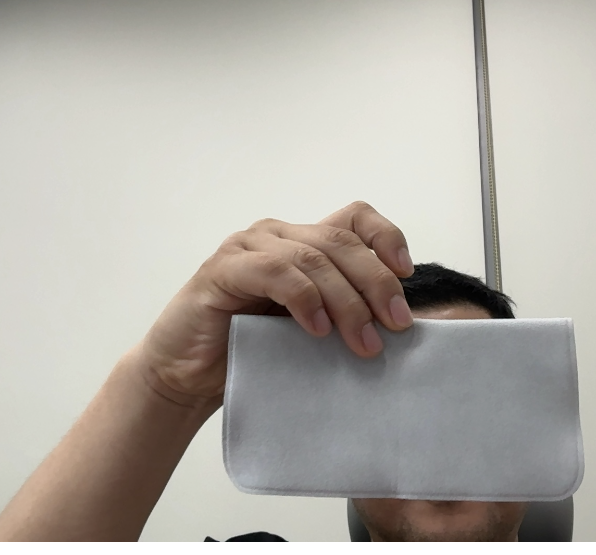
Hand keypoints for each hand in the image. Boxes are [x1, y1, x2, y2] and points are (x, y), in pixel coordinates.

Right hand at [132, 201, 415, 408]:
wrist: (188, 376)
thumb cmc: (253, 352)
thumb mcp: (312, 329)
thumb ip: (345, 313)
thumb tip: (402, 323)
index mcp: (304, 242)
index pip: (355, 217)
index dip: (387, 237)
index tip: (407, 274)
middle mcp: (278, 235)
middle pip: (342, 240)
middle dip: (376, 283)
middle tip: (395, 325)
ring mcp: (249, 247)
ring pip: (314, 257)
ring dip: (347, 300)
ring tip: (364, 341)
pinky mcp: (223, 269)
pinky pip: (276, 272)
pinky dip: (304, 299)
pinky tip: (317, 329)